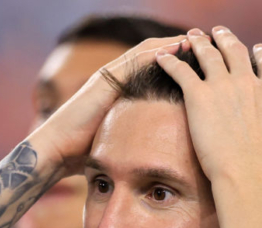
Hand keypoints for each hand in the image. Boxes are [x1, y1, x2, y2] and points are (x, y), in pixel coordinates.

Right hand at [29, 35, 190, 174]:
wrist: (56, 153)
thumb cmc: (82, 154)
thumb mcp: (117, 141)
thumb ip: (133, 136)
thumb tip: (155, 152)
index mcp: (119, 91)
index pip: (153, 68)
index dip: (177, 61)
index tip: (201, 61)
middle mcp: (114, 78)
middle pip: (153, 53)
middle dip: (178, 47)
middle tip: (205, 42)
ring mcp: (108, 77)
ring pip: (147, 51)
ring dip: (172, 43)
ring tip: (197, 39)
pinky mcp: (105, 81)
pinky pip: (135, 60)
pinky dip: (158, 51)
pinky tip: (177, 46)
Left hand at [155, 27, 261, 179]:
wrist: (245, 172)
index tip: (258, 48)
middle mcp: (247, 83)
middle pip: (235, 52)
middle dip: (226, 39)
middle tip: (218, 32)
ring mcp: (222, 86)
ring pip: (208, 55)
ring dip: (198, 43)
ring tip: (191, 37)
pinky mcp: (199, 95)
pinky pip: (181, 71)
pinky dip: (170, 62)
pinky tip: (162, 57)